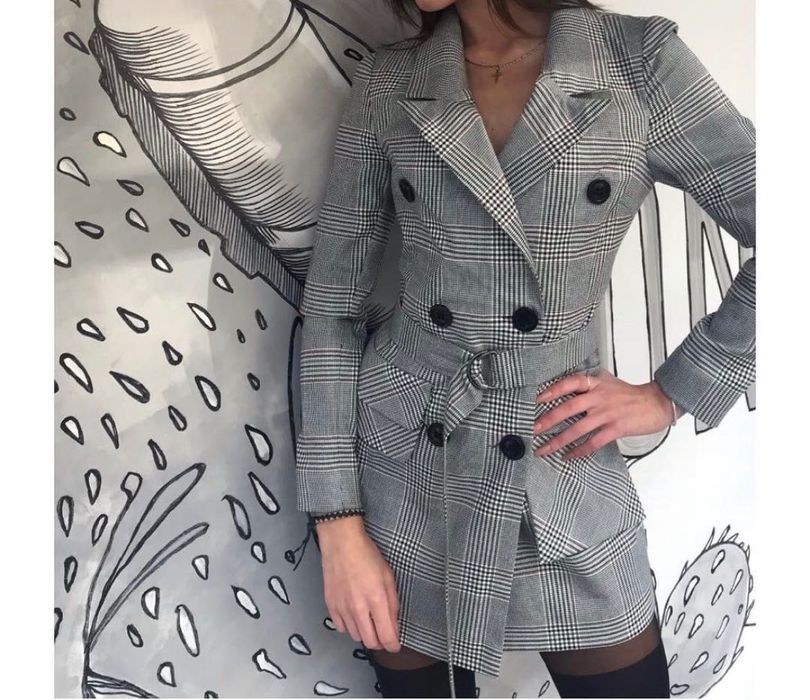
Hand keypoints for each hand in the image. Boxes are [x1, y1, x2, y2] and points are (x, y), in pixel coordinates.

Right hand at [316, 516, 401, 652]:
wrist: (341, 543)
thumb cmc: (367, 555)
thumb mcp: (388, 576)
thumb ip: (392, 602)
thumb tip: (394, 622)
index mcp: (376, 599)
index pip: (386, 636)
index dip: (393, 645)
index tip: (395, 645)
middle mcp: (358, 608)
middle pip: (370, 642)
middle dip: (380, 642)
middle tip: (383, 633)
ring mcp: (342, 608)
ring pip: (355, 636)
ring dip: (365, 633)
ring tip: (368, 620)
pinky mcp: (330, 605)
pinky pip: (341, 628)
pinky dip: (349, 626)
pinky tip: (353, 615)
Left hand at [533, 367, 675, 459]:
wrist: (657, 402)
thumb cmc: (629, 395)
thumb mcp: (607, 383)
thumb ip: (587, 386)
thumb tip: (563, 390)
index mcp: (596, 383)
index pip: (570, 383)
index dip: (552, 390)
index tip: (536, 400)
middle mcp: (599, 397)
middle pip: (569, 408)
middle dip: (548, 420)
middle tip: (533, 429)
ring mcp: (607, 413)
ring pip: (578, 428)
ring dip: (558, 441)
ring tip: (544, 449)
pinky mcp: (616, 428)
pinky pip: (593, 442)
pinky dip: (580, 451)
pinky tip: (568, 456)